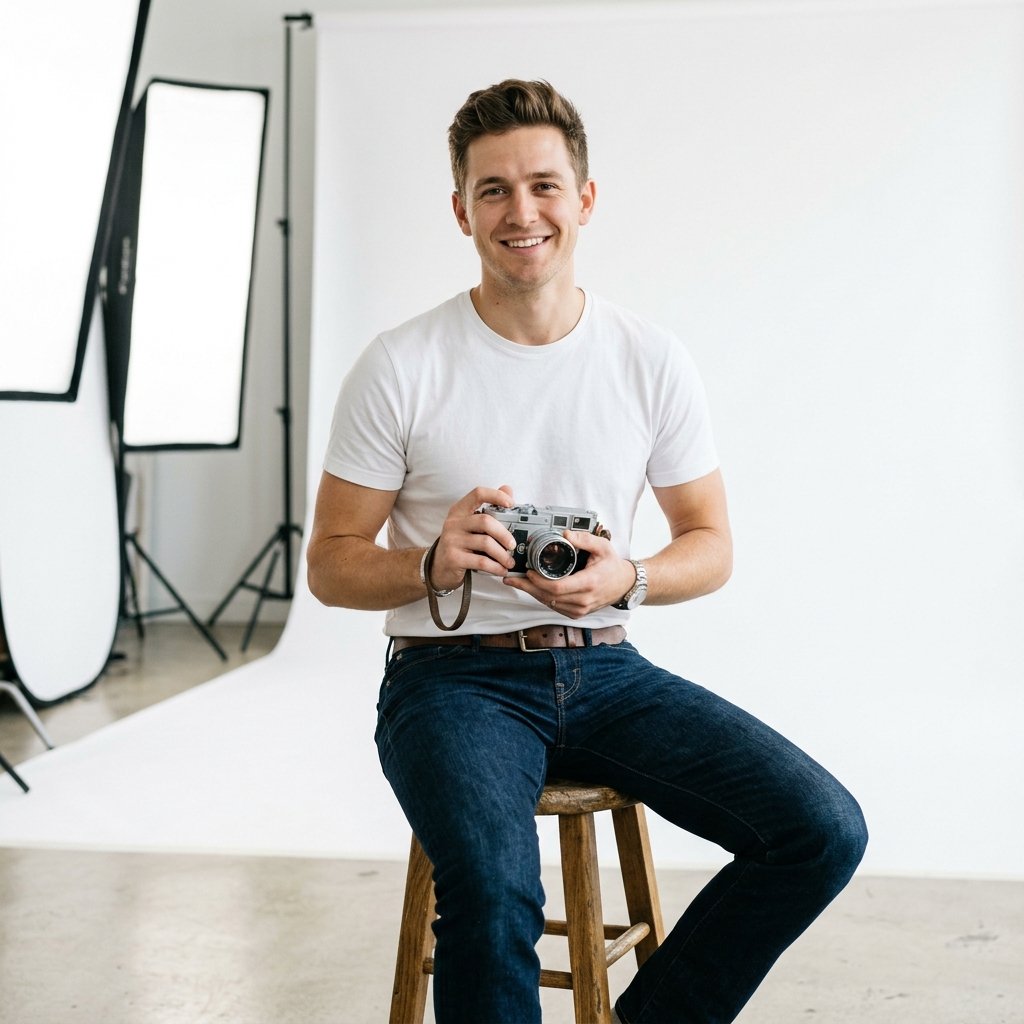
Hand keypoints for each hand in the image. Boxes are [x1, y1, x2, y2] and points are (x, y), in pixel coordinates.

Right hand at [428, 485, 517, 591]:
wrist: (438, 567)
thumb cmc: (460, 543)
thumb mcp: (470, 524)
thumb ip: (489, 507)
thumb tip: (507, 489)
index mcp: (459, 510)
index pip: (478, 494)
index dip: (496, 496)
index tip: (511, 504)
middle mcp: (454, 523)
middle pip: (486, 521)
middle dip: (504, 534)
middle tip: (512, 545)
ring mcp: (452, 540)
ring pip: (486, 543)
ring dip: (502, 555)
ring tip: (509, 562)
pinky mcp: (453, 558)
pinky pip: (481, 561)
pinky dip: (495, 567)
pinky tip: (501, 570)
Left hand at [502, 529, 636, 618]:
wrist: (624, 584)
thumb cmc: (612, 565)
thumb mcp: (602, 546)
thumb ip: (584, 539)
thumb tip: (565, 534)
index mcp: (589, 583)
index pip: (558, 587)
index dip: (539, 581)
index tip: (528, 572)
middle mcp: (584, 600)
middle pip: (548, 597)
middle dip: (527, 587)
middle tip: (511, 579)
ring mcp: (580, 609)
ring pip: (549, 604)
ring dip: (532, 593)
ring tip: (517, 582)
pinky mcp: (577, 613)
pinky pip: (554, 607)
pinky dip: (542, 598)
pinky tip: (532, 588)